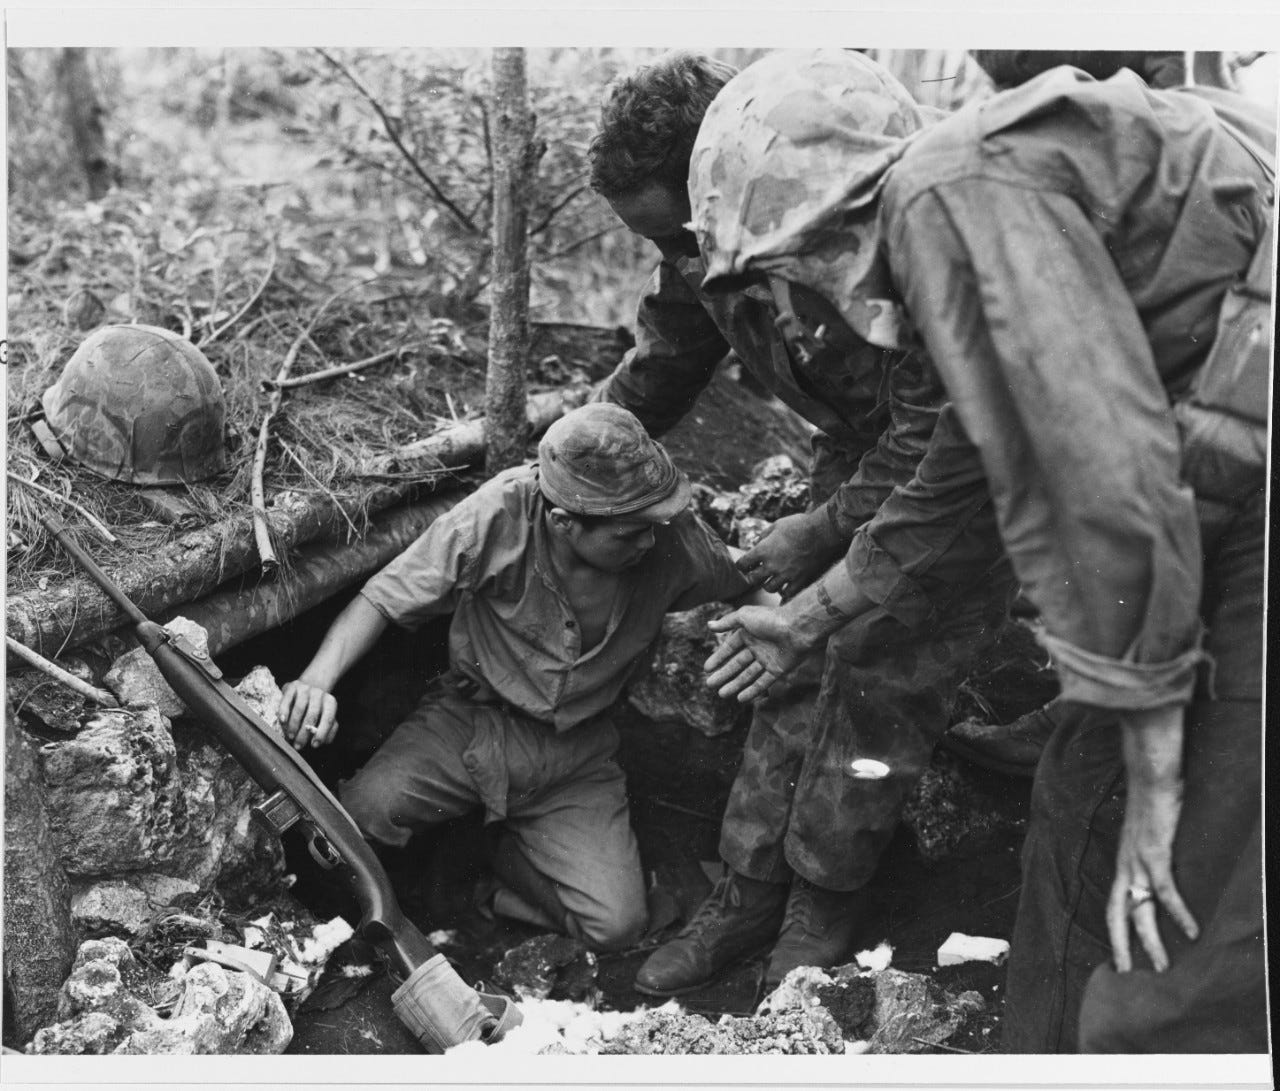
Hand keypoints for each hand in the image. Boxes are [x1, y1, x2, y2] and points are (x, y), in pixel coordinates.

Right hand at [278, 680, 339, 749]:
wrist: (307, 686)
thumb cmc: (317, 709)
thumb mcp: (325, 717)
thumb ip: (328, 730)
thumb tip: (322, 741)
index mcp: (330, 702)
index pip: (329, 719)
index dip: (322, 733)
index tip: (314, 745)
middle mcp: (319, 694)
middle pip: (313, 715)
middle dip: (304, 733)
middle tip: (298, 745)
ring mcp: (305, 689)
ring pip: (300, 708)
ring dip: (294, 725)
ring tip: (290, 736)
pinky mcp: (292, 686)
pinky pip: (287, 700)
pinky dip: (284, 711)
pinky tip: (282, 721)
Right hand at [704, 605, 807, 701]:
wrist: (797, 628)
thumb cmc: (770, 618)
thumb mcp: (744, 616)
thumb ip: (726, 622)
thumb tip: (708, 626)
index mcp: (748, 634)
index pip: (729, 649)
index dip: (718, 658)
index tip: (707, 668)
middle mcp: (757, 648)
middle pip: (737, 664)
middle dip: (724, 674)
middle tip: (710, 684)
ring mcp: (767, 660)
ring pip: (747, 675)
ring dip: (734, 684)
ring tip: (721, 694)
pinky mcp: (778, 670)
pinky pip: (763, 683)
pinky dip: (752, 691)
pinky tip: (740, 698)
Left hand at [736, 510, 843, 598]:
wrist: (822, 532)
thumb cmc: (799, 525)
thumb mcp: (777, 525)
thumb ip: (764, 535)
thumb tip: (757, 542)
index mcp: (763, 550)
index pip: (743, 564)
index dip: (742, 564)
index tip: (746, 564)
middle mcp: (772, 565)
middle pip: (753, 579)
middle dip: (753, 576)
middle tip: (757, 573)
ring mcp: (786, 574)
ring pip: (769, 588)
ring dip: (768, 584)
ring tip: (772, 580)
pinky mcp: (799, 580)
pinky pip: (788, 594)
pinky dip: (784, 593)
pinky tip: (785, 590)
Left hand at [1106, 706, 1198, 971]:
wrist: (1151, 773)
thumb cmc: (1153, 800)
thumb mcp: (1149, 833)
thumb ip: (1153, 853)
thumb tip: (1163, 866)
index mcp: (1122, 862)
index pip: (1114, 903)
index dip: (1115, 930)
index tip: (1120, 955)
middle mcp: (1125, 864)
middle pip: (1118, 913)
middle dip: (1121, 946)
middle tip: (1126, 974)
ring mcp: (1137, 859)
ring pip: (1139, 909)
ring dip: (1151, 940)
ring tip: (1162, 966)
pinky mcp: (1154, 850)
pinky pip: (1165, 888)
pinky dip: (1178, 911)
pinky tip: (1192, 930)